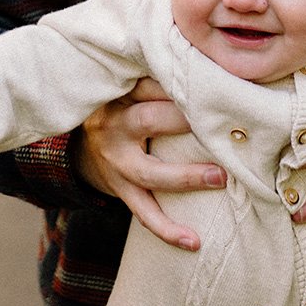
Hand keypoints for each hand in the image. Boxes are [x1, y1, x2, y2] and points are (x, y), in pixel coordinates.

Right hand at [72, 77, 226, 250]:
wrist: (83, 146)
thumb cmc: (124, 108)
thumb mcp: (130, 85)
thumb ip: (160, 75)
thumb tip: (213, 64)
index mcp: (119, 94)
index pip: (149, 82)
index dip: (180, 82)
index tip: (216, 82)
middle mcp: (114, 126)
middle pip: (148, 120)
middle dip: (184, 121)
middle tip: (222, 124)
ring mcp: (115, 162)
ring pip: (149, 172)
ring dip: (186, 176)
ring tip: (220, 178)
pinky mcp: (120, 189)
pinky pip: (143, 212)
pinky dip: (167, 229)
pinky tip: (193, 241)